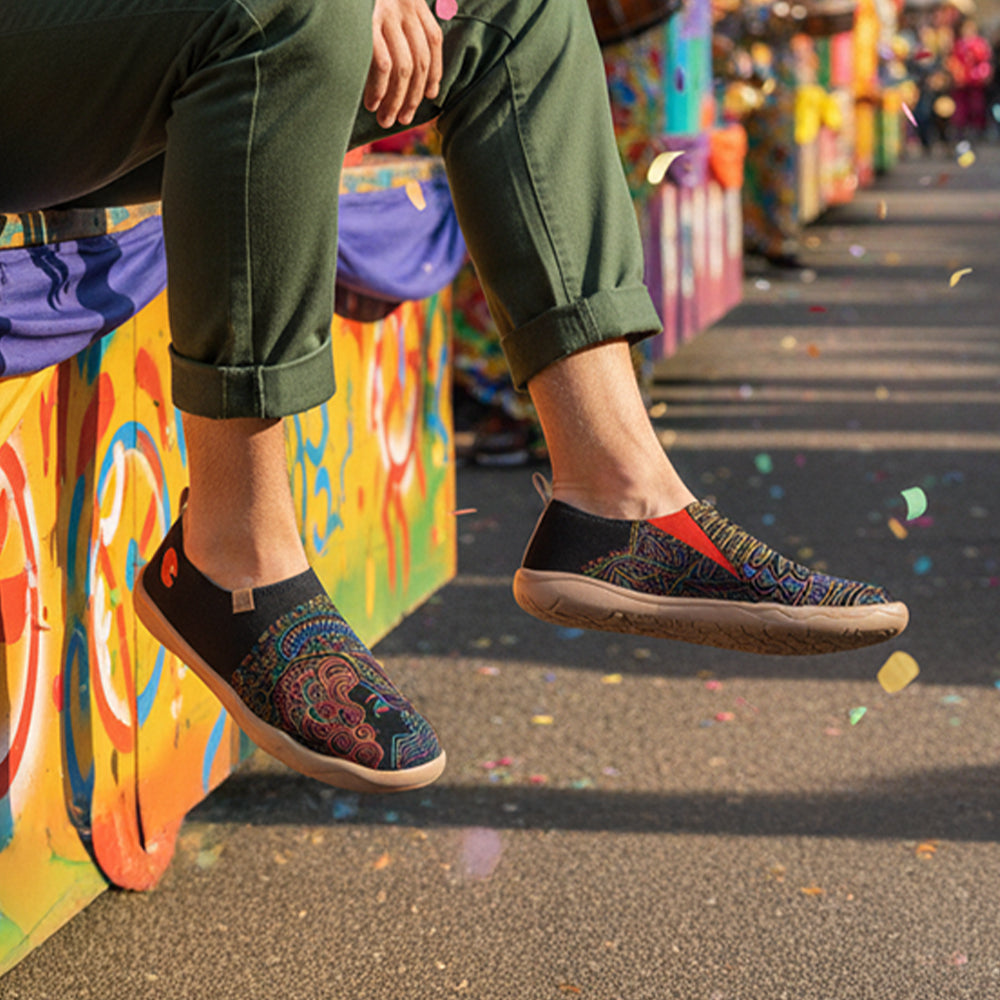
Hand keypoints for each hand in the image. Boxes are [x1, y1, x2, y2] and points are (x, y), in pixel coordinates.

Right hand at [365, 0, 443, 128]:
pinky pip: (383, 64)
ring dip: (396, 100)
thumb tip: (408, 61)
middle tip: (402, 119)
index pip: (433, 40)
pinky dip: (380, 88)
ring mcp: (386, 14)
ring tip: (385, 118)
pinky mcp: (367, 23)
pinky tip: (372, 103)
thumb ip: (398, 18)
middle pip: (420, 61)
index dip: (435, 71)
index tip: (430, 95)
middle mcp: (405, 5)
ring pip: (404, 69)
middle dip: (413, 96)